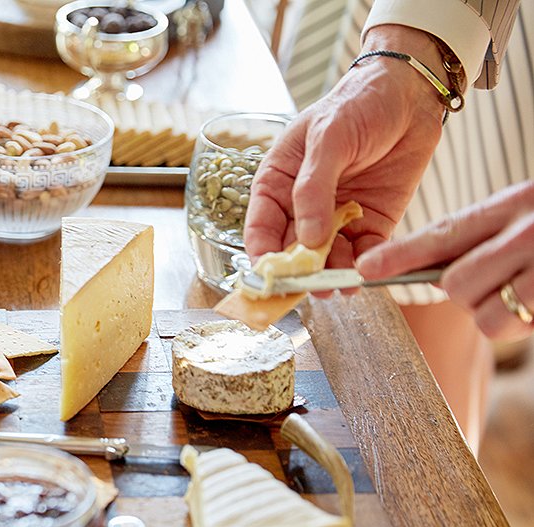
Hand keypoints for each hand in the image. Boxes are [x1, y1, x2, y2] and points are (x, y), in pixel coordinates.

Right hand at [243, 26, 446, 267]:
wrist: (411, 92)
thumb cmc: (358, 102)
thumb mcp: (327, 137)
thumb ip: (314, 188)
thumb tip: (308, 239)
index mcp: (278, 182)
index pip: (261, 227)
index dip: (262, 254)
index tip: (271, 276)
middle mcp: (303, 206)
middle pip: (292, 250)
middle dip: (300, 272)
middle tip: (311, 287)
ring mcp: (337, 216)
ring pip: (327, 257)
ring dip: (332, 274)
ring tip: (341, 285)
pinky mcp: (372, 222)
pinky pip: (364, 252)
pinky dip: (365, 266)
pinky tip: (366, 274)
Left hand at [356, 180, 533, 340]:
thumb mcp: (525, 216)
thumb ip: (478, 238)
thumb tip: (433, 276)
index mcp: (514, 205)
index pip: (443, 233)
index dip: (399, 255)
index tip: (365, 268)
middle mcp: (526, 233)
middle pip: (452, 282)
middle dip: (461, 291)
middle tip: (492, 281)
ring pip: (476, 311)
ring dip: (489, 310)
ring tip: (520, 290)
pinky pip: (504, 328)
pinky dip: (514, 324)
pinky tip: (532, 306)